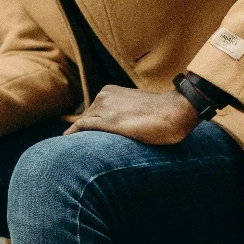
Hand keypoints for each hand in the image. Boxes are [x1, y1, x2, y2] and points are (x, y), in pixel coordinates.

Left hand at [63, 85, 200, 144]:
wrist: (175, 111)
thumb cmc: (160, 113)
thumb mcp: (135, 108)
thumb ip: (121, 113)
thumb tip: (117, 126)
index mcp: (109, 92)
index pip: (90, 113)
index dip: (85, 128)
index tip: (78, 140)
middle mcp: (104, 96)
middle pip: (85, 119)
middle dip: (81, 133)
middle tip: (71, 150)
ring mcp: (105, 107)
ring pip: (83, 124)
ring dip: (78, 137)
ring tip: (70, 152)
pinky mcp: (109, 121)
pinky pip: (83, 127)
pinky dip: (73, 134)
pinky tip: (67, 142)